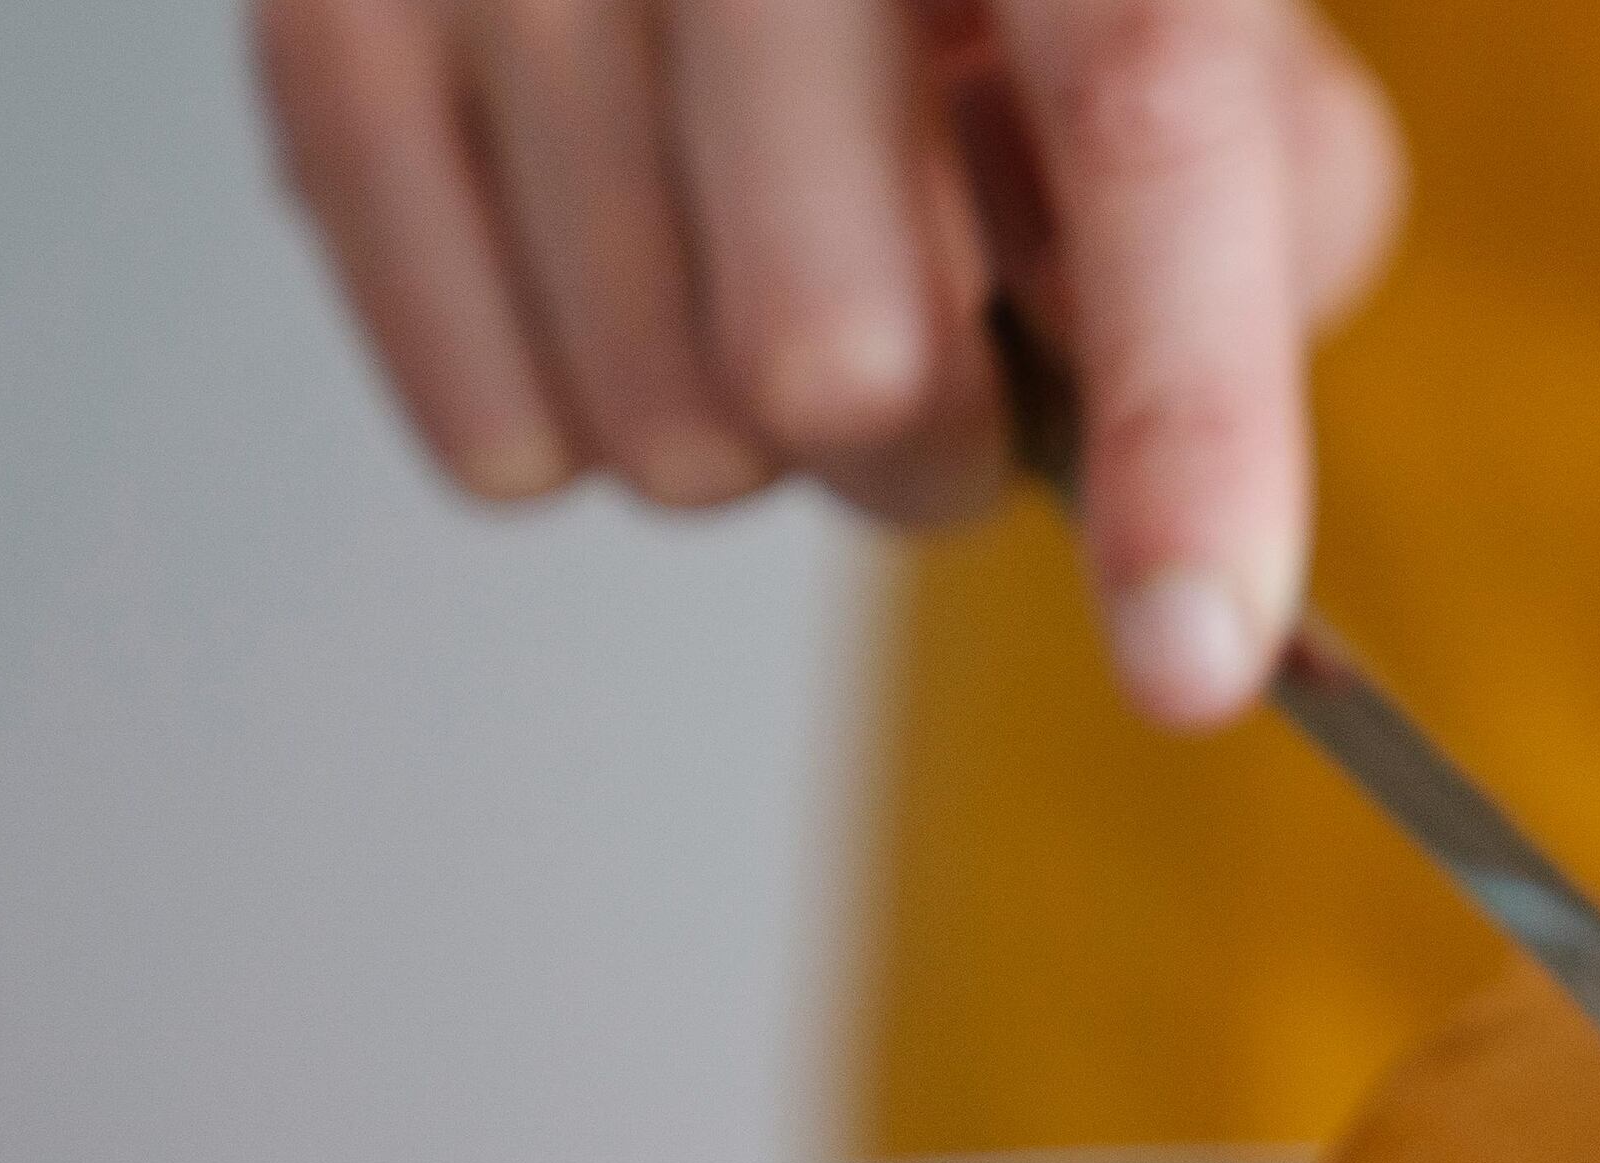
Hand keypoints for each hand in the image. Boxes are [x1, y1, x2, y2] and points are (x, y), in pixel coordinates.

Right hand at [250, 0, 1401, 726]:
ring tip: (756, 262)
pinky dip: (590, 429)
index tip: (1196, 661)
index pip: (1142, 129)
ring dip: (756, 440)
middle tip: (936, 348)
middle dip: (928, 449)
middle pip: (842, 360)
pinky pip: (496, 438)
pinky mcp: (326, 15)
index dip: (1187, 421)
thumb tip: (1160, 421)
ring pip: (662, 430)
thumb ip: (1273, 207)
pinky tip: (620, 275)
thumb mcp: (1193, 18)